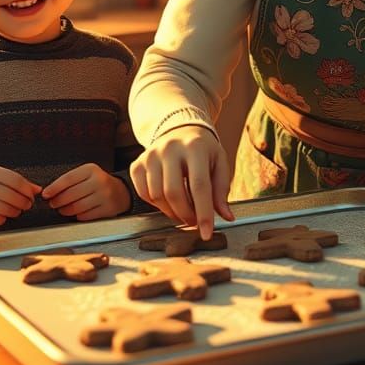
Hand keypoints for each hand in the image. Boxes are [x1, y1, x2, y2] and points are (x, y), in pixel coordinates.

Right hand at [0, 164, 40, 226]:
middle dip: (24, 202)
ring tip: (16, 210)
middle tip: (27, 205)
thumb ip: (14, 180)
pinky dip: (3, 219)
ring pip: (5, 209)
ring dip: (15, 212)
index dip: (28, 190)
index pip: (16, 180)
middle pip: (12, 196)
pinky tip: (3, 215)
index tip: (32, 195)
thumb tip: (37, 189)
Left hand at [42, 164, 130, 220]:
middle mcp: (99, 181)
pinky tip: (77, 212)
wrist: (121, 192)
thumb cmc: (98, 183)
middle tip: (53, 203)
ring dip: (65, 210)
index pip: (68, 179)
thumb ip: (69, 181)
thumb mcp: (86, 175)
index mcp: (91, 169)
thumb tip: (49, 192)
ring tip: (63, 209)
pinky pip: (85, 216)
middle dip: (58, 201)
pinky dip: (78, 216)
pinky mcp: (108, 209)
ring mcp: (104, 196)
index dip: (54, 188)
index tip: (45, 194)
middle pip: (71, 194)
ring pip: (77, 207)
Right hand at [130, 125, 234, 239]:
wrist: (180, 130)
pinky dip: (156, 205)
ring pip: (157, 196)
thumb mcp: (219, 163)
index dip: (203, 213)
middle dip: (186, 215)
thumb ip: (222, 190)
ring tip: (183, 210)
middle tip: (194, 222)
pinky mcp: (137, 164)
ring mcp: (150, 155)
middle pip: (174, 193)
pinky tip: (168, 200)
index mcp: (195, 147)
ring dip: (172, 212)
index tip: (207, 234)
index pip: (199, 185)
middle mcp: (169, 148)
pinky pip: (143, 194)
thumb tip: (227, 217)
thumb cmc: (203, 151)